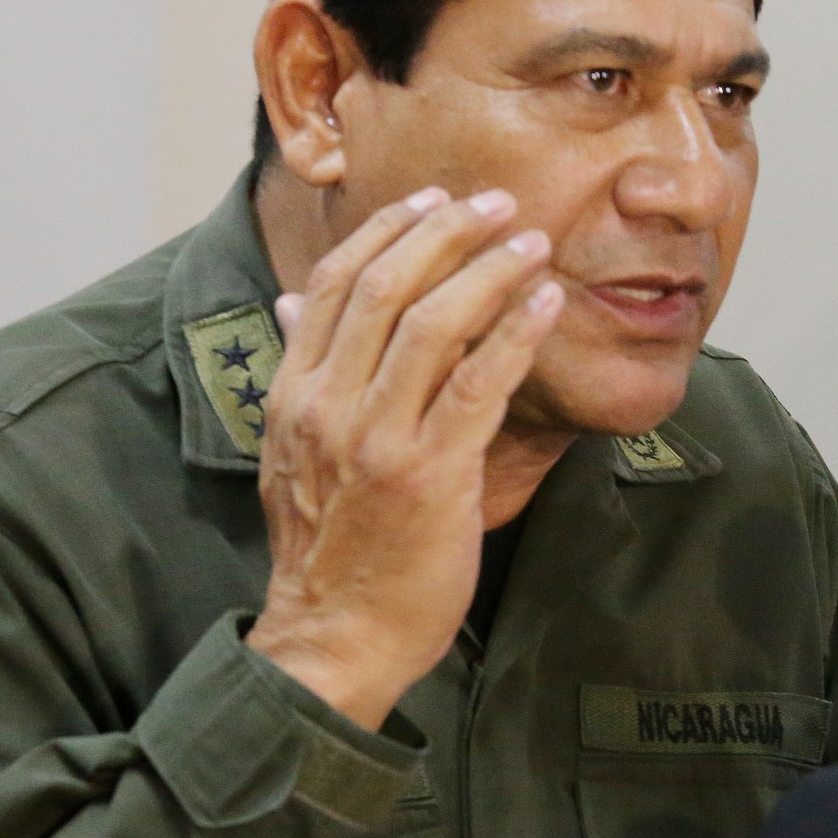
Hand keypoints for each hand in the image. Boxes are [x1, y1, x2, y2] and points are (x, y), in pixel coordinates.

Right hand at [248, 187, 562, 729]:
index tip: (432, 200)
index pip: (332, 283)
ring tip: (531, 242)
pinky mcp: (431, 473)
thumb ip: (300, 372)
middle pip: (387, 286)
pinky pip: (481, 383)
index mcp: (294, 394)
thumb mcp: (291, 453)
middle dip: (447, 232)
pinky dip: (517, 332)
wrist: (335, 638)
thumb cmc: (328, 548)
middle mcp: (329, 405)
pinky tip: (546, 303)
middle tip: (495, 202)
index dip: (386, 230)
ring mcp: (379, 438)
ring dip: (490, 270)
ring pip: (435, 323)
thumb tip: (290, 302)